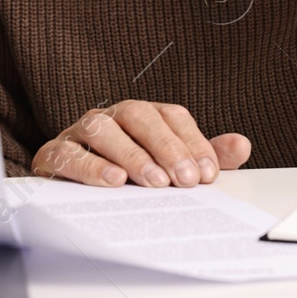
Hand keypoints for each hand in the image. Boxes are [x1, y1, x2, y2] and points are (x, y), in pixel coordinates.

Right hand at [31, 100, 250, 187]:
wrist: (66, 181)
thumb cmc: (124, 170)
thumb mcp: (167, 164)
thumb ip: (203, 155)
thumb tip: (242, 145)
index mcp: (142, 115)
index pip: (171, 116)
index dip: (192, 142)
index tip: (208, 174)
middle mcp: (112, 116)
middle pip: (139, 116)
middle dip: (166, 148)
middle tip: (186, 180)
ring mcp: (80, 131)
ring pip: (103, 129)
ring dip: (131, 155)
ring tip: (154, 182)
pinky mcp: (54, 152)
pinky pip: (69, 153)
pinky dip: (90, 166)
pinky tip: (112, 182)